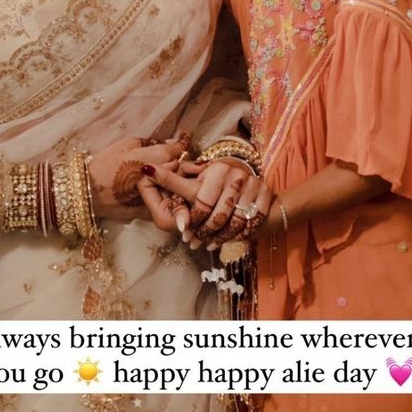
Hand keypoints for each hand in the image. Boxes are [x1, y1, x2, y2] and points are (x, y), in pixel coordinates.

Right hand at [88, 135, 186, 220]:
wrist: (87, 192)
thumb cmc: (103, 165)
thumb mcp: (125, 145)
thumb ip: (150, 143)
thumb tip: (170, 143)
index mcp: (150, 158)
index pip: (177, 149)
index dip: (182, 144)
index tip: (185, 140)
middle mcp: (156, 178)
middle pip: (179, 168)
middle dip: (183, 163)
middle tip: (185, 159)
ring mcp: (154, 197)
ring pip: (176, 188)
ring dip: (179, 181)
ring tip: (176, 175)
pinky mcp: (149, 211)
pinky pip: (167, 204)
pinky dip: (171, 198)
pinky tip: (168, 192)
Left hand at [138, 159, 272, 247]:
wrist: (256, 190)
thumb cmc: (220, 188)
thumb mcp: (198, 184)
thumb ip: (175, 183)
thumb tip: (146, 169)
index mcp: (216, 169)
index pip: (198, 198)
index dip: (189, 217)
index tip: (182, 230)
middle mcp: (235, 174)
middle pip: (215, 216)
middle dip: (202, 231)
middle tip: (192, 240)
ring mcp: (253, 185)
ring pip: (232, 223)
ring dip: (217, 237)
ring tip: (206, 243)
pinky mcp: (266, 196)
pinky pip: (249, 225)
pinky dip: (236, 237)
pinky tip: (225, 240)